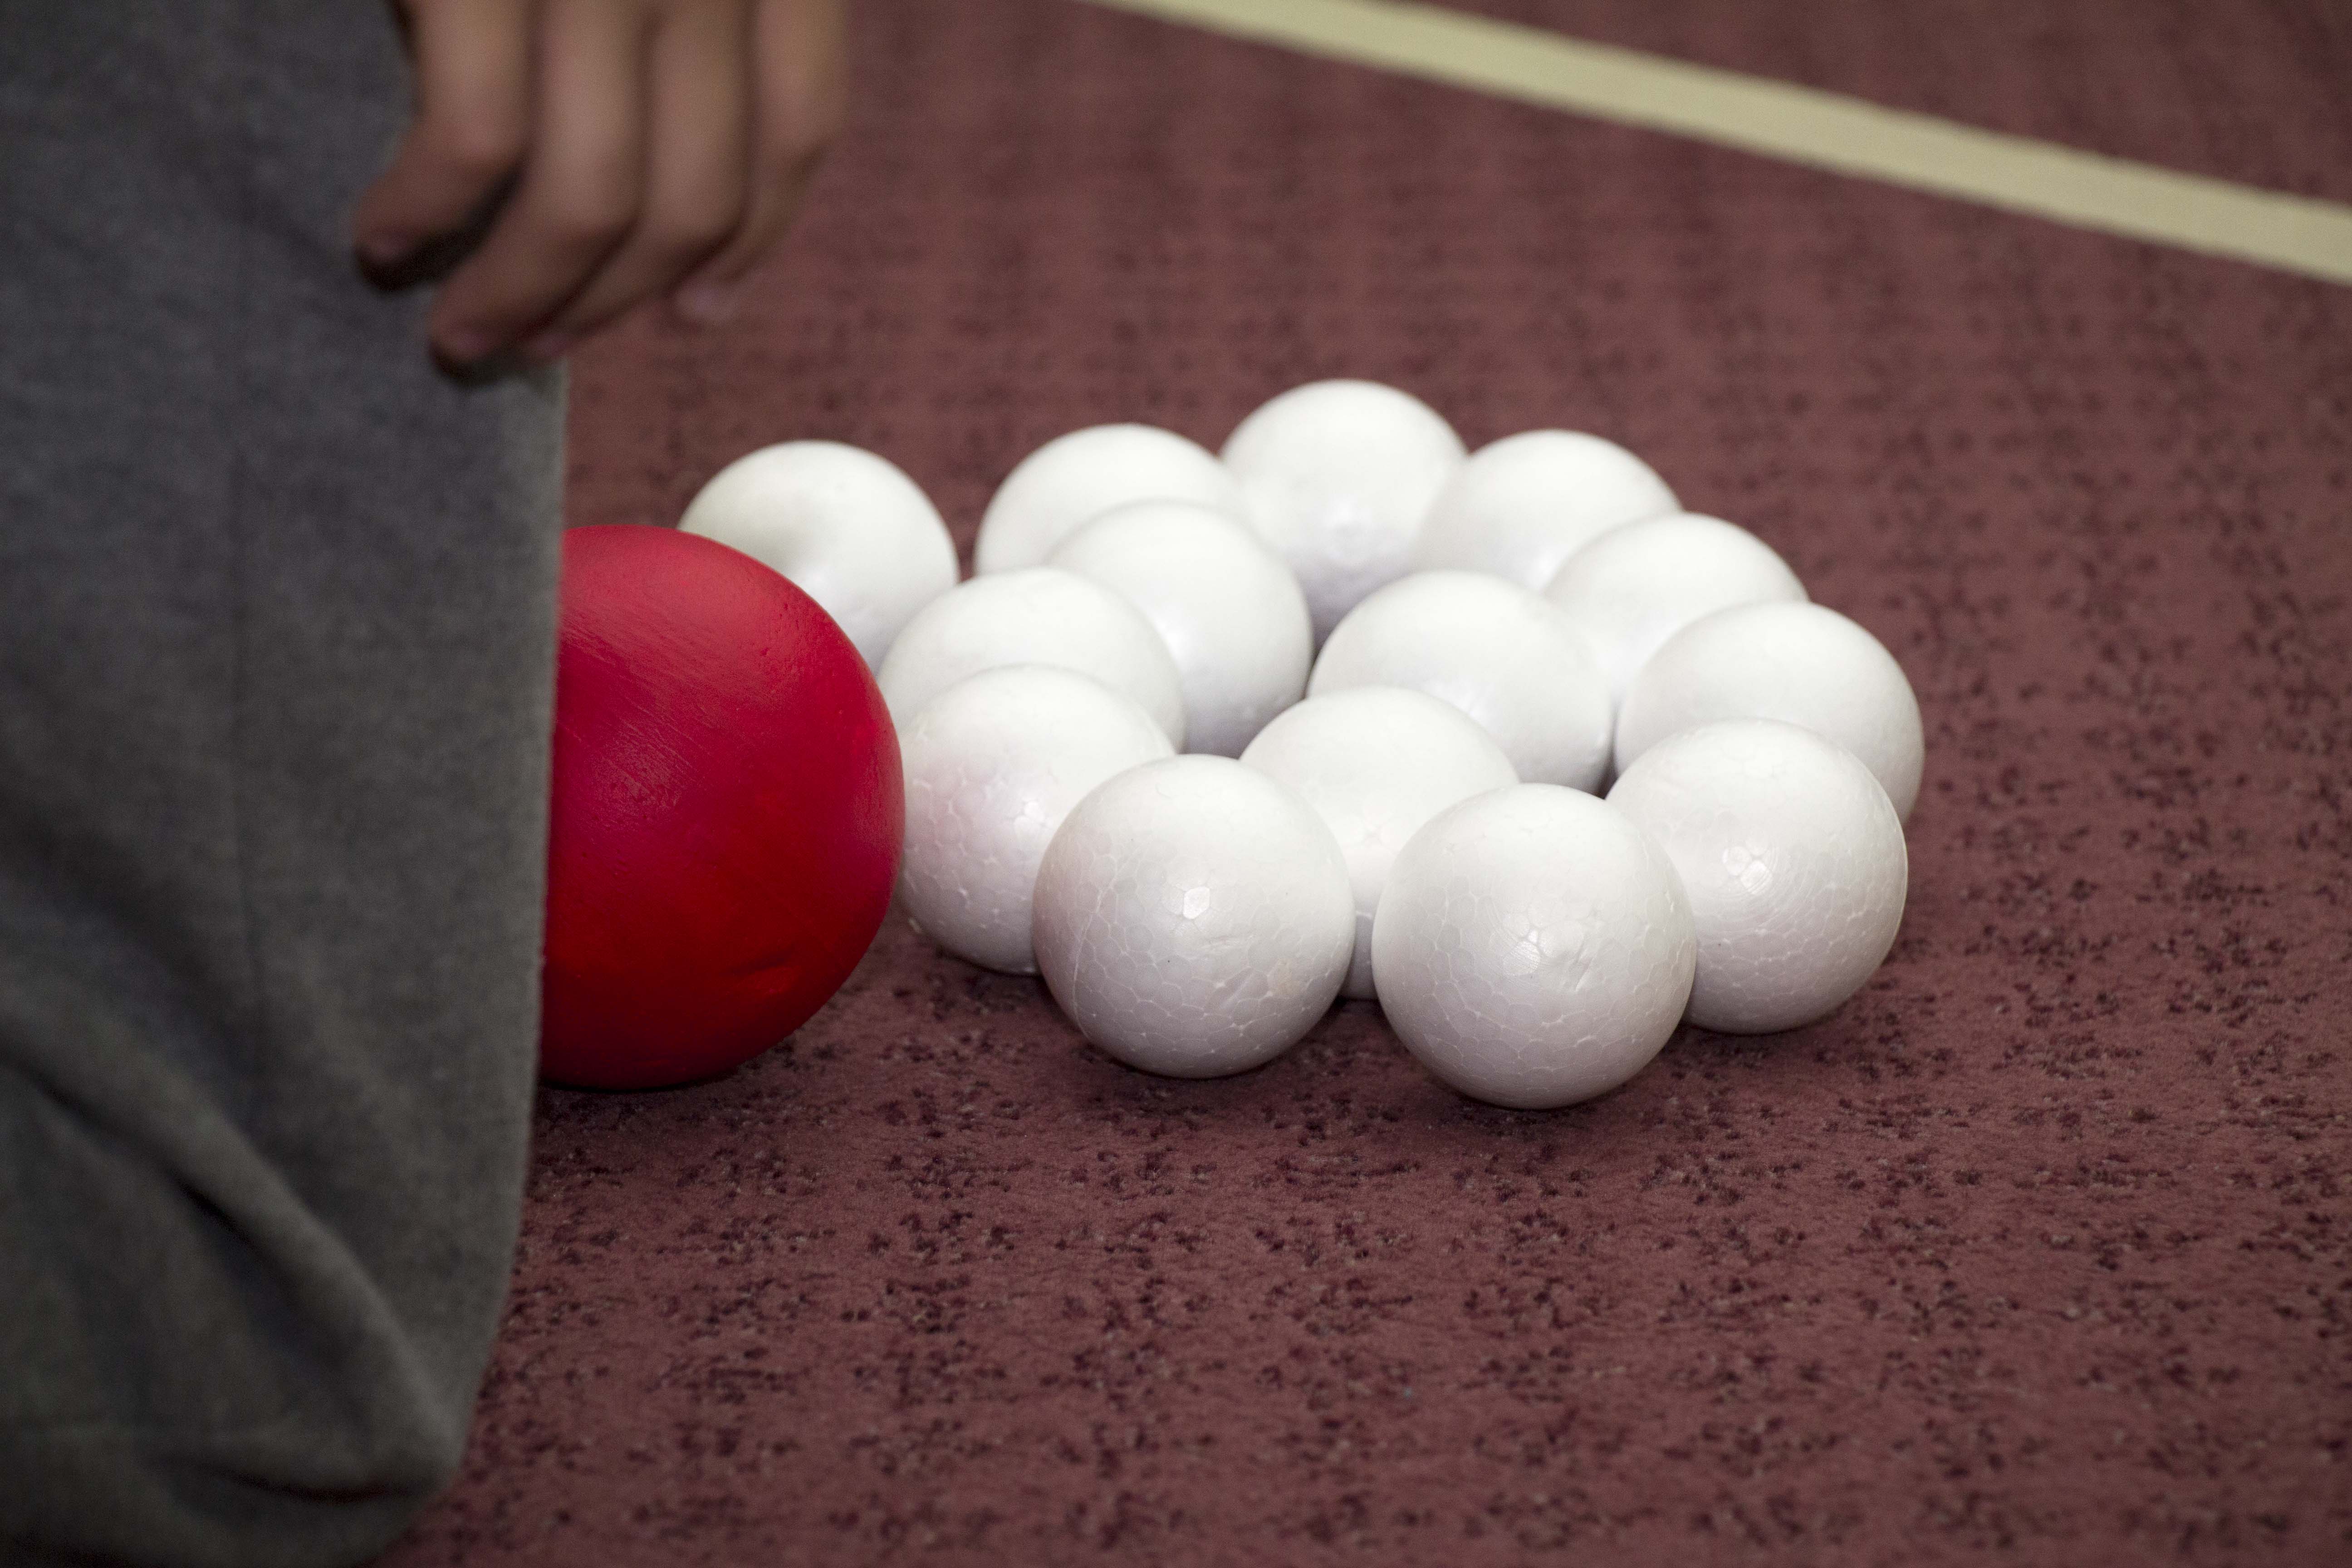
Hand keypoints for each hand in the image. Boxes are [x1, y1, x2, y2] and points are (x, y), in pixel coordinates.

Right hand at [352, 0, 846, 371]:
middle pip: (692, 198)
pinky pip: (476, 145)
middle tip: (532, 344)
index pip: (799, 131)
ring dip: (520, 296)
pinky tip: (386, 240)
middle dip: (610, 303)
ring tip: (461, 332)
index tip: (696, 311)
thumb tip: (657, 154)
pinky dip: (425, 214)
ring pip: (591, 203)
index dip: (750, 243)